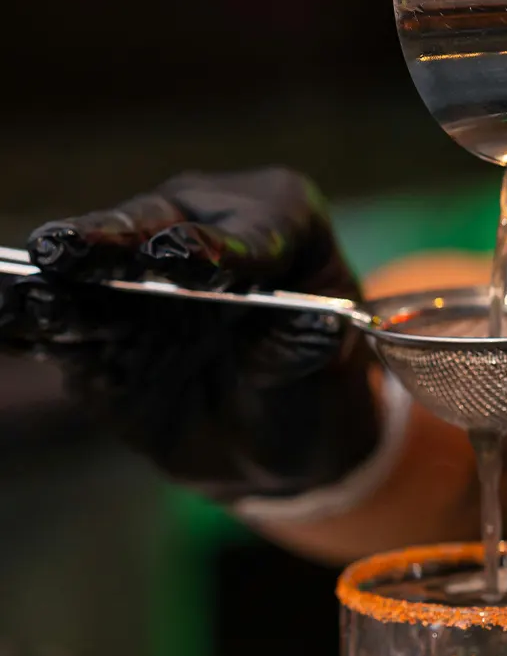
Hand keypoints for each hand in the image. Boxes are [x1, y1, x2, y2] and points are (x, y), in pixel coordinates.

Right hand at [0, 168, 379, 507]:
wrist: (274, 434)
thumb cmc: (317, 378)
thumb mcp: (325, 358)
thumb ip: (302, 338)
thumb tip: (304, 324)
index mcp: (278, 222)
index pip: (250, 230)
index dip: (213, 246)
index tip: (177, 258)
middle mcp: (202, 231)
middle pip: (151, 227)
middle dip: (109, 241)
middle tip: (67, 249)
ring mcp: (144, 278)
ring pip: (94, 274)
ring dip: (58, 283)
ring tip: (29, 289)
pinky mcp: (103, 331)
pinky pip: (65, 325)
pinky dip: (34, 326)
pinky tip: (10, 321)